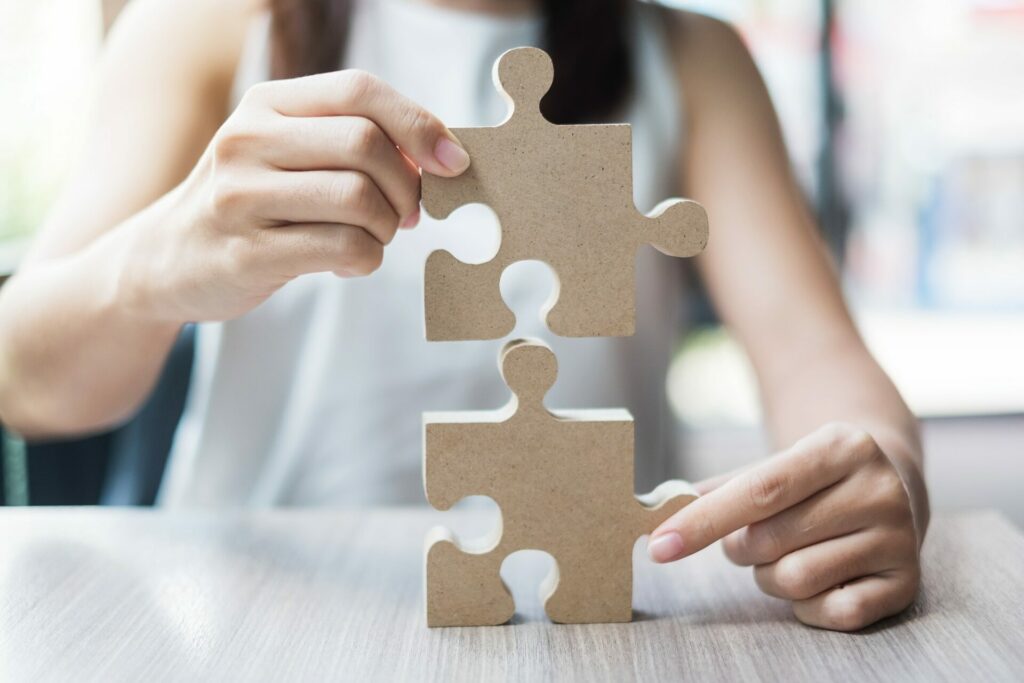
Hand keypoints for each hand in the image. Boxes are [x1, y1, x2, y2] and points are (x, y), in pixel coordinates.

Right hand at [125, 69, 469, 321]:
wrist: (163, 261)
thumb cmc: (249, 205)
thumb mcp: (283, 152)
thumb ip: (349, 143)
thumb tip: (438, 157)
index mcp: (267, 104)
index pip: (360, 90)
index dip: (418, 124)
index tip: (452, 162)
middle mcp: (249, 139)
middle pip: (366, 144)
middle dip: (407, 187)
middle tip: (407, 215)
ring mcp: (241, 196)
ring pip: (358, 198)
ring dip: (387, 226)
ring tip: (373, 237)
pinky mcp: (247, 252)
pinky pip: (343, 248)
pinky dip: (367, 259)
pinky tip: (350, 262)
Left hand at [648, 422, 921, 630]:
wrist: (891, 482)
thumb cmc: (812, 479)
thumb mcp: (775, 465)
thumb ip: (722, 489)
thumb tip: (662, 510)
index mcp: (841, 446)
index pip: (759, 490)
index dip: (703, 521)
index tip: (659, 544)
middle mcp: (878, 489)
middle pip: (770, 540)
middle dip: (740, 548)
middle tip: (748, 540)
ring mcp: (899, 538)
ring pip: (796, 579)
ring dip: (769, 577)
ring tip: (784, 555)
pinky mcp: (907, 583)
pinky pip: (833, 613)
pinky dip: (806, 606)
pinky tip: (816, 578)